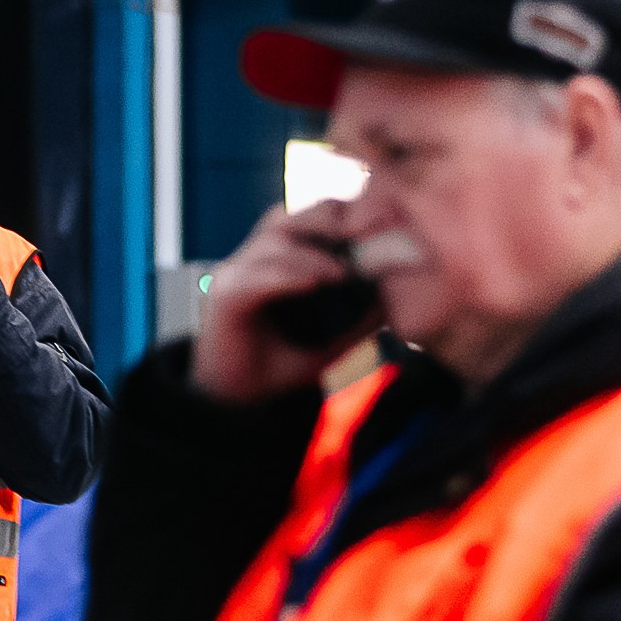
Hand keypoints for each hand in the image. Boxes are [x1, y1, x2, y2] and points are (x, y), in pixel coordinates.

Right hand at [194, 198, 368, 403]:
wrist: (234, 404)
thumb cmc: (277, 368)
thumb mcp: (329, 342)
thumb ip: (358, 319)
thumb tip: (396, 299)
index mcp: (275, 262)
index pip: (310, 221)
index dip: (345, 215)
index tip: (385, 222)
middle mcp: (253, 260)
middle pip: (291, 219)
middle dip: (331, 220)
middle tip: (368, 232)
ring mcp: (236, 274)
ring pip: (275, 242)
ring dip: (313, 253)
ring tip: (344, 271)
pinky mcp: (224, 296)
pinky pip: (257, 276)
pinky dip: (287, 275)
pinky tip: (315, 282)